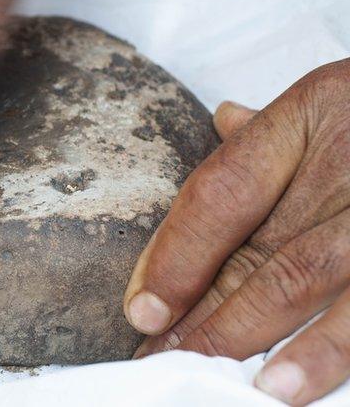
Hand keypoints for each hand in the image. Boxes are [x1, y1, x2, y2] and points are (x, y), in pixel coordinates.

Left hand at [124, 59, 349, 404]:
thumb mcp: (335, 95)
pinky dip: (332, 348)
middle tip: (162, 359)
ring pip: (313, 280)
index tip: (142, 307)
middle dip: (208, 315)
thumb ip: (276, 127)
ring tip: (216, 377)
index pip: (223, 190)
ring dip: (259, 336)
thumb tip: (222, 122)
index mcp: (312, 112)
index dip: (177, 254)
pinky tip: (290, 383)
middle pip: (264, 249)